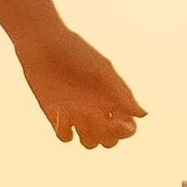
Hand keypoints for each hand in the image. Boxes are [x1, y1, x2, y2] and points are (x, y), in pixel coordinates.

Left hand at [17, 21, 142, 147]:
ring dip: (86, 132)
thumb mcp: (102, 71)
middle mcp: (97, 110)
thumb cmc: (76, 52)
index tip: (115, 121)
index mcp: (112, 99)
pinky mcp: (56, 116)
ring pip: (89, 142)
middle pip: (109, 140)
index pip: (127, 127)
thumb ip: (122, 94)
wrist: (43, 44)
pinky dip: (65, 130)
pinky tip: (60, 111)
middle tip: (94, 114)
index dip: (124, 131)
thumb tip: (143, 115)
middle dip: (105, 135)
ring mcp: (77, 115)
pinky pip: (65, 137)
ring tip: (76, 109)